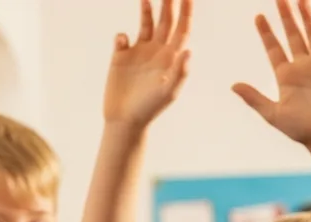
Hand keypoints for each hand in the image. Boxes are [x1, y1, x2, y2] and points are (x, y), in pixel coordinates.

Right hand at [102, 0, 192, 128]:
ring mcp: (139, 52)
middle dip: (168, 3)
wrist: (125, 120)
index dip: (186, 11)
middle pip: (165, 21)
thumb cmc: (150, 108)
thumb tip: (189, 50)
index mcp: (171, 57)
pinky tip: (122, 42)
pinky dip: (122, 36)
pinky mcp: (121, 56)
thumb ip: (180, 71)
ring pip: (145, 24)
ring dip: (146, 9)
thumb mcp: (168, 92)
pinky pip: (122, 38)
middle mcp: (157, 51)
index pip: (182, 29)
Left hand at [232, 0, 310, 150]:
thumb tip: (233, 85)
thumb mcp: (273, 114)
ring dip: (307, 18)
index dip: (266, 32)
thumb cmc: (301, 130)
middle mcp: (302, 66)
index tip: (258, 16)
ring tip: (301, 0)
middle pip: (293, 35)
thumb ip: (254, 98)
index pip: (274, 48)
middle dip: (286, 17)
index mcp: (285, 76)